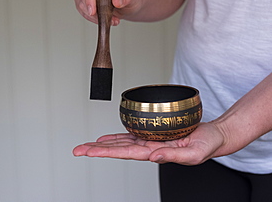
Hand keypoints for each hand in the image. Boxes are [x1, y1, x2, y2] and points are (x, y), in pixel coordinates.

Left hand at [73, 123, 224, 164]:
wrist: (213, 137)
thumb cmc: (207, 146)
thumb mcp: (193, 153)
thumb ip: (172, 155)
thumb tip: (152, 157)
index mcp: (155, 154)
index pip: (124, 154)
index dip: (105, 152)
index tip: (88, 152)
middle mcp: (148, 148)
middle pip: (117, 149)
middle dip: (97, 149)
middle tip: (78, 149)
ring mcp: (150, 141)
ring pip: (121, 142)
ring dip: (103, 144)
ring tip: (88, 144)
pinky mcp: (153, 133)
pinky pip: (131, 135)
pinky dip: (117, 136)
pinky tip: (107, 137)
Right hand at [75, 0, 142, 25]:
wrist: (128, 2)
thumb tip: (116, 0)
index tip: (93, 11)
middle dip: (92, 10)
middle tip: (106, 19)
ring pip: (80, 2)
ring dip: (93, 16)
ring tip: (108, 20)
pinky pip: (80, 8)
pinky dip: (90, 17)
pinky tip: (100, 20)